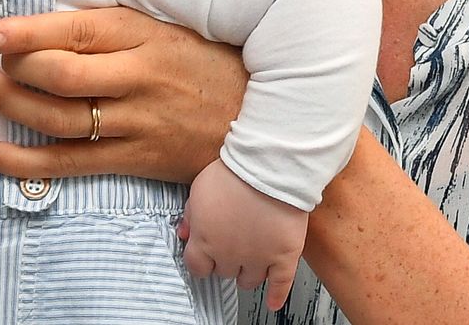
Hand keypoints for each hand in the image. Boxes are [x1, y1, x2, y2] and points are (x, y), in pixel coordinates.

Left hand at [0, 6, 246, 182]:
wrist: (264, 118)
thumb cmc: (207, 63)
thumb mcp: (167, 27)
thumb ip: (113, 25)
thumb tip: (49, 20)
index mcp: (143, 35)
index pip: (73, 30)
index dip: (23, 33)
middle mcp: (138, 78)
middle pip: (60, 76)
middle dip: (13, 71)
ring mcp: (138, 122)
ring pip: (59, 119)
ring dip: (12, 107)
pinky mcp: (137, 159)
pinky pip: (70, 164)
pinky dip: (25, 161)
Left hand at [179, 160, 306, 309]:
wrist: (268, 167)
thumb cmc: (233, 173)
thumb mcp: (199, 189)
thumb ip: (190, 215)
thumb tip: (185, 233)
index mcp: (205, 241)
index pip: (197, 267)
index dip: (201, 262)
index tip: (205, 258)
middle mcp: (230, 255)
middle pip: (224, 272)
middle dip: (226, 261)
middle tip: (232, 248)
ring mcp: (258, 258)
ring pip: (249, 281)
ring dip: (247, 273)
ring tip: (250, 263)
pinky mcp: (284, 257)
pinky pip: (281, 285)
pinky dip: (277, 296)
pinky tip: (273, 302)